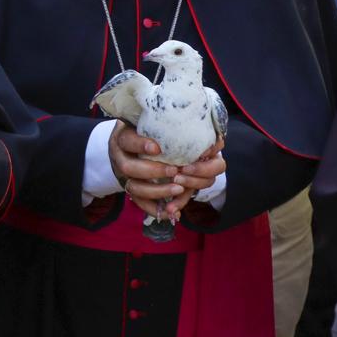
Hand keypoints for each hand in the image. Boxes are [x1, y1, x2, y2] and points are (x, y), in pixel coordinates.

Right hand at [108, 124, 225, 220]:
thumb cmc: (152, 132)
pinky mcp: (133, 189)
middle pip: (129, 168)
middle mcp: (120, 157)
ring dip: (158, 191)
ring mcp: (125, 175)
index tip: (157, 148)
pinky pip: (140, 203)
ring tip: (179, 188)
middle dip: (153, 171)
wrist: (133, 144)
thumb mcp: (158, 125)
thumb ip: (181, 132)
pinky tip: (171, 212)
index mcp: (124, 137)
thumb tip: (217, 143)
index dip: (140, 145)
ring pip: (135, 188)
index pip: (127, 140)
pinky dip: (156, 209)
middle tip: (175, 171)